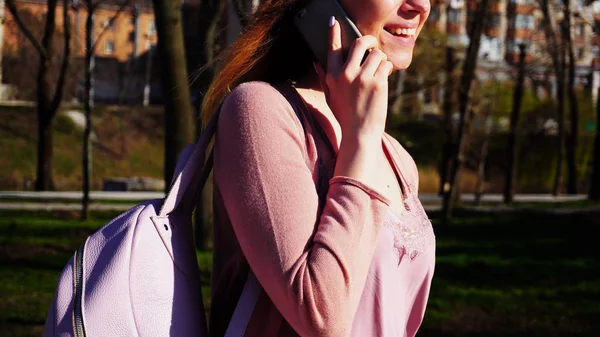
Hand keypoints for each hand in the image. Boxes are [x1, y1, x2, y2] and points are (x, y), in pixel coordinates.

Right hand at [314, 17, 392, 145]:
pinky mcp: (378, 82)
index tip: (333, 21)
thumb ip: (324, 78)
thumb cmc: (344, 115)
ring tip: (378, 71)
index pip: (332, 48)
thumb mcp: (329, 96)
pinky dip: (387, 69)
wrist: (359, 133)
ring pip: (377, 54)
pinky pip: (386, 64)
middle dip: (369, 41)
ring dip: (380, 60)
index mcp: (332, 76)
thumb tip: (316, 62)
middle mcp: (346, 74)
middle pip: (359, 43)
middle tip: (372, 45)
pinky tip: (384, 78)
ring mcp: (363, 78)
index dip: (333, 32)